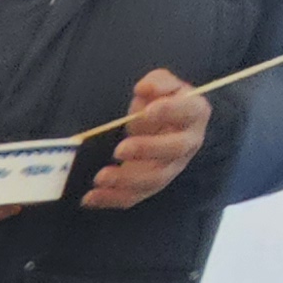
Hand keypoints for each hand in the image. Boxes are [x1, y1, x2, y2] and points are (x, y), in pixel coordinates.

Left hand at [80, 68, 211, 212]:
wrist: (159, 128)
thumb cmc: (160, 102)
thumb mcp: (161, 85)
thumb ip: (157, 82)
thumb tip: (145, 88)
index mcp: (194, 114)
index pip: (189, 112)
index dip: (171, 111)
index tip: (148, 111)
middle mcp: (187, 144)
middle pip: (173, 151)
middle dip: (146, 150)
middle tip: (120, 149)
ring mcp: (170, 168)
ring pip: (153, 180)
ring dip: (126, 180)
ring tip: (100, 177)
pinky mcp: (150, 186)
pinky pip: (133, 196)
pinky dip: (111, 199)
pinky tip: (89, 198)